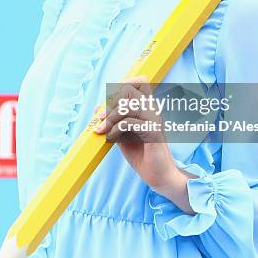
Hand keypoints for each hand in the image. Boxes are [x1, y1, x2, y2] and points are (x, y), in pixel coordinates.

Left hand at [93, 76, 198, 213]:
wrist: (159, 176)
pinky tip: (112, 139)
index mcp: (147, 107)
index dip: (121, 85)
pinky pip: (130, 122)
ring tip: (103, 131)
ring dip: (110, 117)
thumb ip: (113, 120)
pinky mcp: (154, 132)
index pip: (139, 81)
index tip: (108, 102)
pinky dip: (115, 129)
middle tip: (100, 119)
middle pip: (130, 90)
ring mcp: (155, 119)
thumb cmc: (141, 154)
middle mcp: (153, 109)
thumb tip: (98, 109)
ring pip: (128, 105)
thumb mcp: (122, 134)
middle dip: (110, 102)